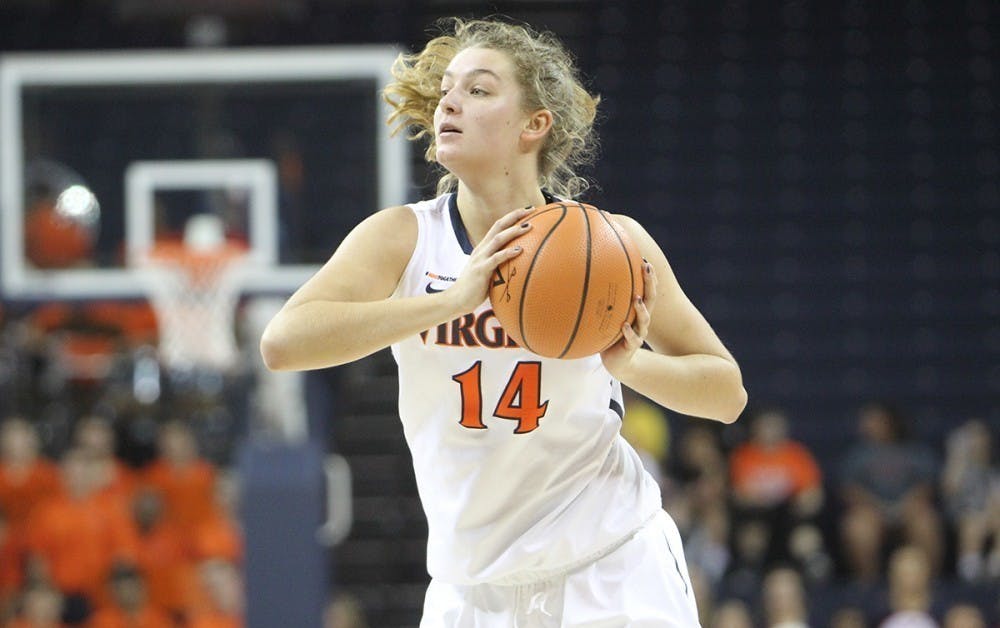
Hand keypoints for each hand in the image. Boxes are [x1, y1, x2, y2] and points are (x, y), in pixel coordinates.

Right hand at [447, 207, 533, 313]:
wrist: (457, 299)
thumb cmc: (474, 288)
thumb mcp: (487, 272)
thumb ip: (498, 265)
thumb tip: (516, 266)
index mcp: (483, 248)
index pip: (498, 226)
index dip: (511, 217)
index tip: (527, 210)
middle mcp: (481, 249)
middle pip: (498, 226)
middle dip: (515, 216)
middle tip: (532, 209)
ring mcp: (480, 258)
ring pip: (498, 239)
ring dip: (514, 231)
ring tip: (529, 227)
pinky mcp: (481, 270)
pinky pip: (496, 258)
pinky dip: (508, 253)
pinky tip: (520, 250)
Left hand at [601, 261, 655, 377]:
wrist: (616, 362)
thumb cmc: (610, 335)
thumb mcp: (608, 316)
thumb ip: (603, 301)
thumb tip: (585, 280)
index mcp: (637, 310)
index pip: (646, 290)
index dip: (648, 276)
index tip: (645, 258)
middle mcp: (641, 320)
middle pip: (651, 299)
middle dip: (650, 283)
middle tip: (647, 267)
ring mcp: (638, 333)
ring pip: (645, 319)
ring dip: (641, 309)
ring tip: (637, 299)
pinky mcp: (631, 347)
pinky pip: (632, 339)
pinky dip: (629, 332)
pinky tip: (624, 326)